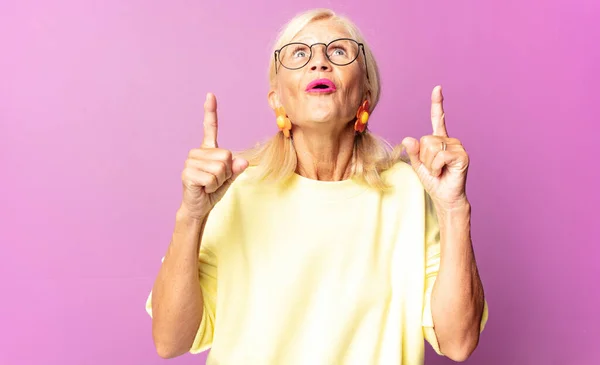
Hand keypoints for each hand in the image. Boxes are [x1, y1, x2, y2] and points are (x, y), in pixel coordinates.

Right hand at [179, 93, 248, 219]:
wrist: (198, 207)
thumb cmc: (212, 191)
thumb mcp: (229, 178)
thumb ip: (236, 169)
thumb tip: (242, 161)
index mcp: (208, 150)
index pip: (210, 127)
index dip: (210, 111)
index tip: (210, 95)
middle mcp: (197, 152)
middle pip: (226, 155)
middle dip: (226, 173)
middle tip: (215, 181)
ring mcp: (190, 162)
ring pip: (220, 168)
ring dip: (219, 181)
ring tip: (208, 185)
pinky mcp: (187, 173)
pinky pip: (212, 178)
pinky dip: (212, 187)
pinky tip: (203, 188)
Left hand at [402, 86, 468, 210]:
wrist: (445, 197)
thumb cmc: (433, 182)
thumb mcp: (418, 165)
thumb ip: (413, 152)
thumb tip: (407, 138)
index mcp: (439, 140)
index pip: (437, 119)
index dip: (437, 104)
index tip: (437, 88)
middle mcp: (450, 140)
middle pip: (425, 139)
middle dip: (424, 158)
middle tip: (433, 168)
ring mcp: (458, 147)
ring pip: (431, 147)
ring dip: (430, 164)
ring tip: (439, 171)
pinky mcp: (462, 155)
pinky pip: (440, 155)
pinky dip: (437, 166)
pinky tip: (444, 172)